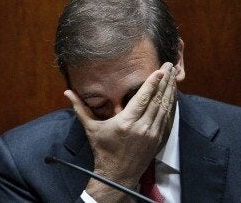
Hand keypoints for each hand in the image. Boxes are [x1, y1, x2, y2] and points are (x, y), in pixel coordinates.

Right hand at [64, 62, 177, 200]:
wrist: (116, 175)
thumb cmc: (102, 150)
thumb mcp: (90, 128)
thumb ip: (80, 108)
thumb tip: (66, 93)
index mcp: (126, 122)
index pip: (143, 97)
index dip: (152, 83)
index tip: (159, 70)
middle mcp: (142, 127)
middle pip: (158, 100)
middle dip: (165, 81)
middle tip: (170, 66)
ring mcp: (153, 134)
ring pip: (166, 108)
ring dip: (170, 91)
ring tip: (173, 77)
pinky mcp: (159, 140)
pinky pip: (168, 119)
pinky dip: (171, 106)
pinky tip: (173, 96)